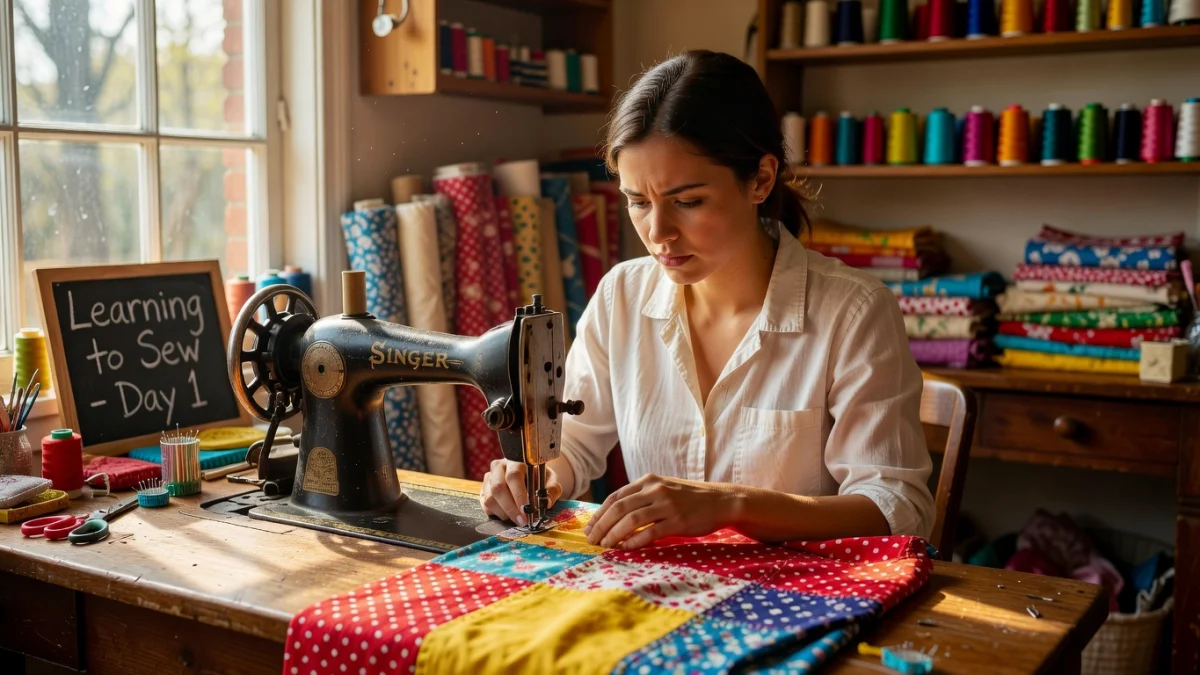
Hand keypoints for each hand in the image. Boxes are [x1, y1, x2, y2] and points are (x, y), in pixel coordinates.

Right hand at [479, 459, 562, 526]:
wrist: (528, 474)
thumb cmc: (538, 477)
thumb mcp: (550, 480)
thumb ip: (551, 490)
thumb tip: (545, 503)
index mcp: (516, 461)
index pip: (513, 477)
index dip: (519, 495)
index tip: (527, 510)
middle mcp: (499, 467)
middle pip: (498, 488)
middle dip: (511, 509)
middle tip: (522, 521)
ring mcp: (489, 478)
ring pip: (490, 499)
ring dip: (504, 513)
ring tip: (517, 516)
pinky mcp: (483, 489)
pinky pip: (485, 505)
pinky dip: (497, 514)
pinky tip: (508, 513)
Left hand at [584, 474, 737, 548]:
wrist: (720, 501)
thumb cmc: (689, 498)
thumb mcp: (663, 489)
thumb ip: (641, 497)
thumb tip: (613, 516)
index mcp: (648, 481)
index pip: (616, 497)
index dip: (599, 513)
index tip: (589, 528)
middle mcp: (655, 490)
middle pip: (619, 508)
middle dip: (602, 526)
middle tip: (592, 540)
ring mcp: (667, 505)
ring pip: (631, 520)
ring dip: (614, 535)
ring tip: (605, 546)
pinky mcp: (678, 521)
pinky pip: (650, 533)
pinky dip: (634, 542)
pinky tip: (625, 549)